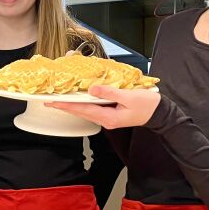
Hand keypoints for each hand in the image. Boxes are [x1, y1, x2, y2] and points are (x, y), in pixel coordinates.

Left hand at [47, 85, 161, 128]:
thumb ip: (109, 93)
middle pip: (81, 112)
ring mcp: (107, 117)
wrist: (159, 113)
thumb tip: (92, 90)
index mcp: (109, 118)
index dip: (67, 106)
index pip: (83, 110)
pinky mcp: (110, 113)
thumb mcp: (129, 97)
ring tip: (59, 99)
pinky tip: (78, 98)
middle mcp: (105, 120)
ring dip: (73, 104)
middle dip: (65, 106)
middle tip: (49, 101)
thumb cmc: (147, 105)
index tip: (53, 103)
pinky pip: (93, 108)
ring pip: (86, 110)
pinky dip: (83, 102)